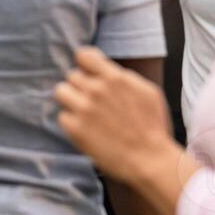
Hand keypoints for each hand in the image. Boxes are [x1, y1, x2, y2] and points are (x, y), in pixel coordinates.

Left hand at [55, 47, 176, 183]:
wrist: (150, 159)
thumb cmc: (153, 127)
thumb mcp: (148, 91)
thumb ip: (125, 77)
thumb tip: (108, 70)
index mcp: (114, 78)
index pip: (84, 55)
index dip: (85, 64)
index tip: (87, 72)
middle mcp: (96, 90)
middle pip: (72, 75)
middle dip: (81, 86)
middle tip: (92, 101)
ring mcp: (84, 109)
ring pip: (61, 92)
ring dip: (71, 100)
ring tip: (84, 112)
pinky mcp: (75, 129)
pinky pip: (62, 116)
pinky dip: (71, 122)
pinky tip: (86, 129)